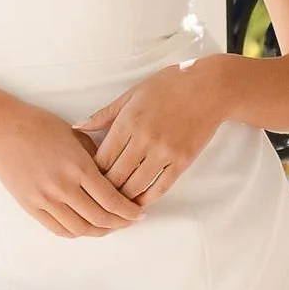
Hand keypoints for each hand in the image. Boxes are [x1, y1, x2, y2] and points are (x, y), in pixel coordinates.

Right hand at [0, 100, 144, 239]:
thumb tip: (113, 180)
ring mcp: (45, 199)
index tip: (138, 213)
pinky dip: (76, 232)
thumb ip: (95, 160)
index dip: (129, 212)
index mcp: (78, 167)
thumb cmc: (40, 127)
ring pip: (80, 229)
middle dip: (120, 224)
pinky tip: (85, 227)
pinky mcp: (31, 206)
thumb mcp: (76, 137)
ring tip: (109, 226)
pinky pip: (59, 229)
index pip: (112, 200)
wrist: (3, 130)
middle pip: (100, 218)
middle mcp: (63, 187)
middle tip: (128, 222)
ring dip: (99, 231)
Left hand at [80, 60, 232, 204]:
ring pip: (135, 186)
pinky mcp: (182, 161)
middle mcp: (144, 139)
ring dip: (124, 198)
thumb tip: (78, 127)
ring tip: (116, 203)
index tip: (88, 180)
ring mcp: (164, 152)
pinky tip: (139, 202)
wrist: (210, 87)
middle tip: (98, 197)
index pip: (102, 158)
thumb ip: (105, 114)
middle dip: (105, 190)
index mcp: (128, 122)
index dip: (92, 174)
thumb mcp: (132, 94)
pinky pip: (160, 187)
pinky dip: (147, 198)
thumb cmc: (170, 85)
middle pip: (115, 176)